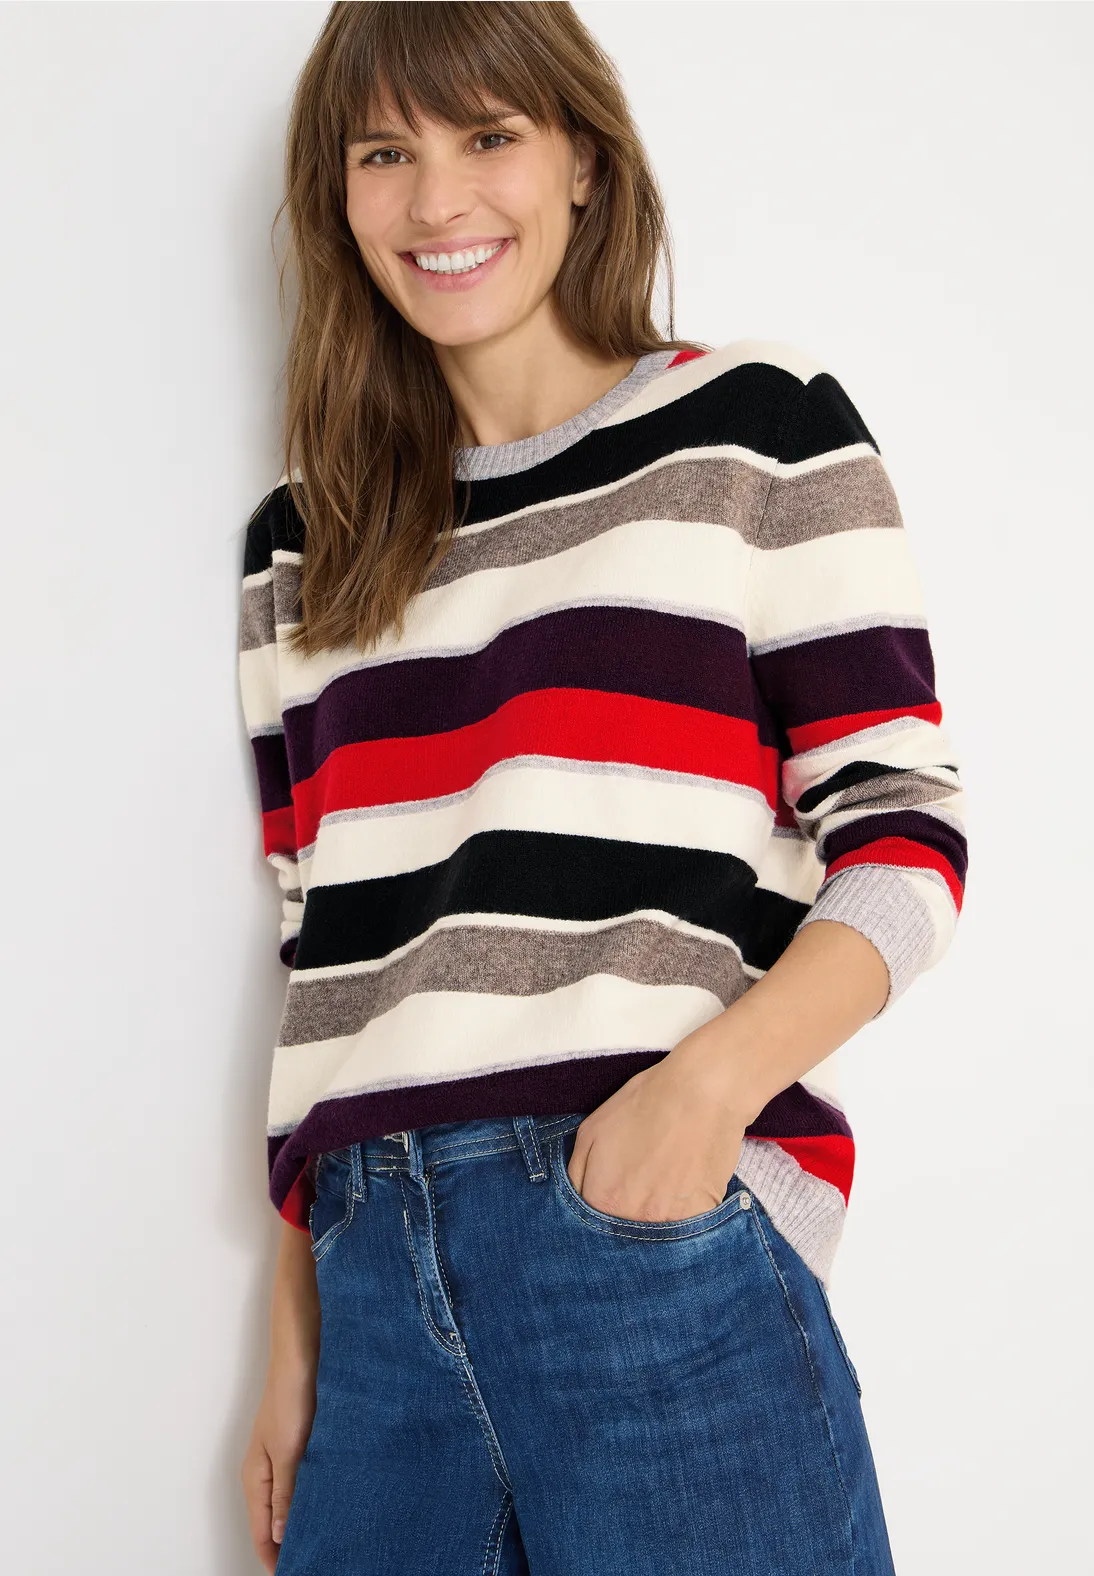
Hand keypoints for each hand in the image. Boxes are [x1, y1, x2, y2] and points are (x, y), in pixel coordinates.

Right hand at [240, 1354, 316, 1572]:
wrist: (302, 1355)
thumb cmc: (290, 1397)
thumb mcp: (288, 1449)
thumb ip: (285, 1493)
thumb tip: (280, 1535)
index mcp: (256, 1476)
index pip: (261, 1531)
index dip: (274, 1557)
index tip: (293, 1573)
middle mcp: (266, 1472)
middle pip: (272, 1522)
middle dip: (287, 1544)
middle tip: (314, 1559)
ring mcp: (283, 1458)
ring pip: (289, 1503)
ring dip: (301, 1521)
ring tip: (323, 1541)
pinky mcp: (300, 1446)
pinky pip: (302, 1483)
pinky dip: (311, 1498)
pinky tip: (329, 1503)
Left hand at [566, 1029, 751, 1222]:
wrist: (701, 1091)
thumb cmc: (646, 1103)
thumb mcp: (591, 1130)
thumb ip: (575, 1175)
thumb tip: (576, 1204)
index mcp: (601, 1198)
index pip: (592, 1230)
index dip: (602, 1217)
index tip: (616, 1202)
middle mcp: (632, 1217)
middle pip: (625, 1238)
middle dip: (629, 1222)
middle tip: (643, 1190)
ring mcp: (668, 1222)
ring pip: (657, 1239)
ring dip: (658, 1221)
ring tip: (666, 1186)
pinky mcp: (701, 1218)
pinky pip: (688, 1233)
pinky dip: (687, 1218)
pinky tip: (687, 1188)